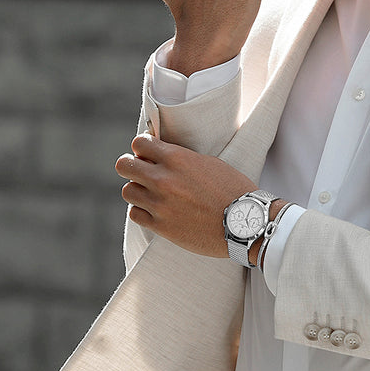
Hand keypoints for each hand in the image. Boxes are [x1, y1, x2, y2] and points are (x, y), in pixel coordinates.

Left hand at [116, 133, 256, 256]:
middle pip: (124, 165)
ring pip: (127, 191)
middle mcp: (164, 179)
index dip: (141, 148)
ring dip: (137, 191)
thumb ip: (181, 159)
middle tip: (142, 172)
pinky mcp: (161, 226)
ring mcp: (160, 204)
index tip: (147, 154)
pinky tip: (154, 211)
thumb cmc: (233, 190)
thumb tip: (161, 156)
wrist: (246, 223)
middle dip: (131, 167)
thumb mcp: (209, 163)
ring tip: (151, 194)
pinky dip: (141, 211)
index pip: (139, 143)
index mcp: (177, 158)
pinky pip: (135, 214)